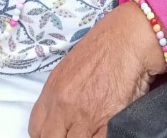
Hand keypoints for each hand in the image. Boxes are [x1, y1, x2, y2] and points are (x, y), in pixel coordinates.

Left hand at [29, 3, 164, 137]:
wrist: (129, 38)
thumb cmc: (105, 46)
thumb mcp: (71, 68)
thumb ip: (62, 94)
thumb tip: (62, 117)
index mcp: (52, 90)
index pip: (37, 129)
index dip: (48, 134)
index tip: (58, 134)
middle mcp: (63, 105)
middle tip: (75, 132)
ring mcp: (83, 116)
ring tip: (92, 129)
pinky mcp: (106, 122)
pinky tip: (104, 130)